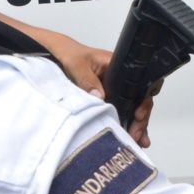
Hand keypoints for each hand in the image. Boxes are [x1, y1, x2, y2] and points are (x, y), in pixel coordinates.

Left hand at [0, 13, 155, 146]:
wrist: (51, 52)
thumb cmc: (66, 52)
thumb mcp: (76, 64)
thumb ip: (87, 79)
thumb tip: (100, 97)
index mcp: (117, 66)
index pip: (138, 86)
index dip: (142, 102)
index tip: (138, 115)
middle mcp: (117, 79)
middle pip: (137, 101)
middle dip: (140, 120)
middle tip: (136, 135)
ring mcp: (110, 90)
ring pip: (129, 109)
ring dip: (134, 125)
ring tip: (137, 141)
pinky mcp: (101, 99)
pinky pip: (116, 112)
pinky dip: (122, 125)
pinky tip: (127, 136)